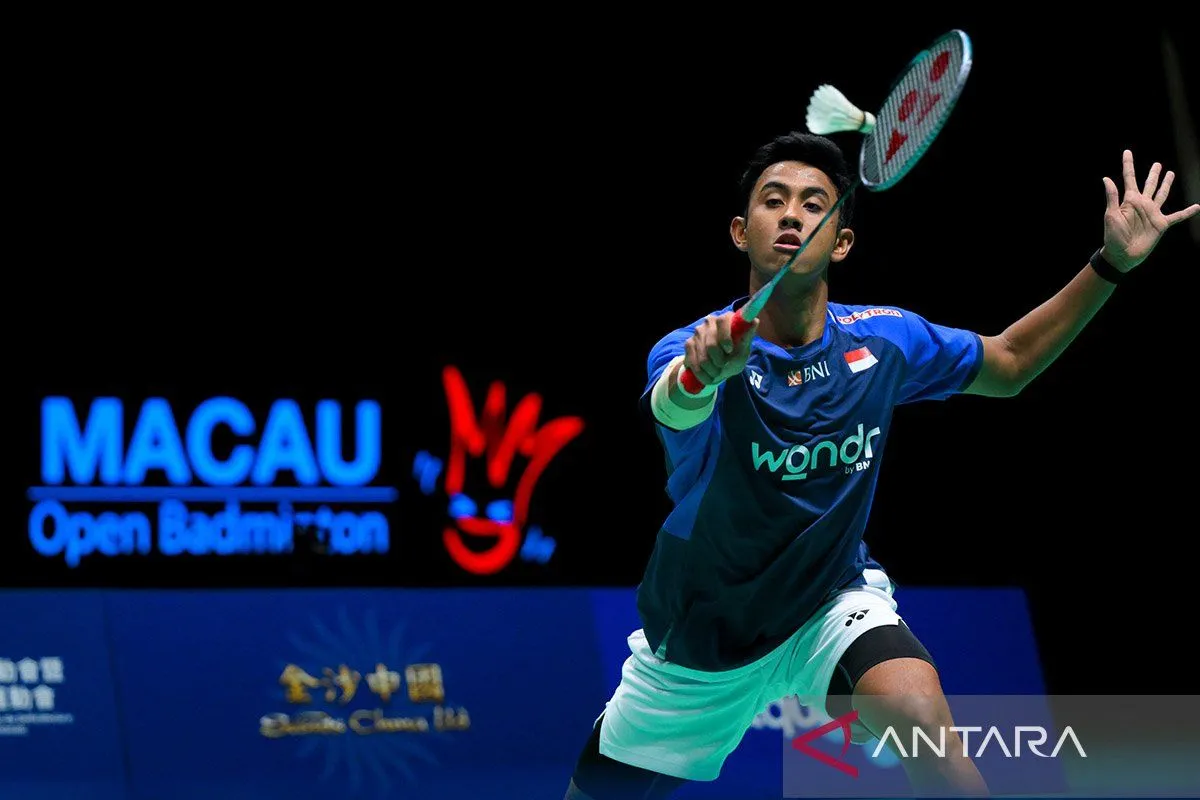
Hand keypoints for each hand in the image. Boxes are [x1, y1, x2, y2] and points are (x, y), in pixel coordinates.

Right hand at [683, 312, 759, 386]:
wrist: (718, 368)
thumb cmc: (734, 356)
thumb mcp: (743, 350)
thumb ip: (746, 337)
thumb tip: (754, 321)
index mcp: (726, 319)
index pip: (723, 321)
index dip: (725, 337)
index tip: (729, 350)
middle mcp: (710, 321)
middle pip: (711, 344)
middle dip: (718, 361)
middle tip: (723, 366)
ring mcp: (698, 332)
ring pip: (702, 356)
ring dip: (711, 369)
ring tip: (716, 373)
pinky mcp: (689, 343)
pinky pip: (693, 361)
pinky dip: (701, 373)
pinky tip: (707, 376)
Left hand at [1101, 150, 1199, 271]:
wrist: (1122, 255)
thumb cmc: (1112, 236)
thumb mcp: (1111, 215)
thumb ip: (1112, 197)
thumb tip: (1106, 178)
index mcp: (1129, 200)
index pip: (1130, 178)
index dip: (1128, 165)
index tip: (1127, 151)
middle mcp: (1142, 204)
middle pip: (1150, 184)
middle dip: (1153, 174)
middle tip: (1157, 164)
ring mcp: (1153, 213)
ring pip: (1162, 194)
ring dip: (1166, 184)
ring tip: (1171, 173)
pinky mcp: (1161, 224)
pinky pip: (1177, 216)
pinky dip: (1187, 212)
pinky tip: (1197, 207)